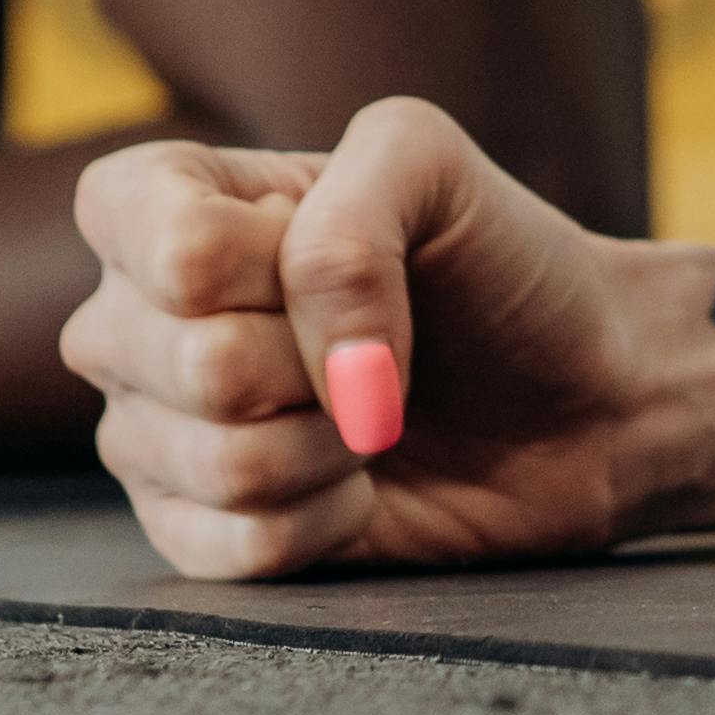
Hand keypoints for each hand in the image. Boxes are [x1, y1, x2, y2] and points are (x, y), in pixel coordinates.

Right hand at [62, 99, 714, 577]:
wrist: (580, 392)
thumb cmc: (498, 263)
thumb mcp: (430, 163)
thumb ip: (350, 224)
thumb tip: (325, 379)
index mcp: (162, 204)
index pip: (162, 242)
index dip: (272, 259)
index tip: (341, 244)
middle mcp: (134, 318)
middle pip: (196, 361)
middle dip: (322, 361)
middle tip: (374, 344)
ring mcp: (155, 432)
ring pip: (216, 463)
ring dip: (331, 445)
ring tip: (370, 412)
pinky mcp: (198, 535)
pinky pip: (234, 551)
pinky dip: (328, 521)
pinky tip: (357, 484)